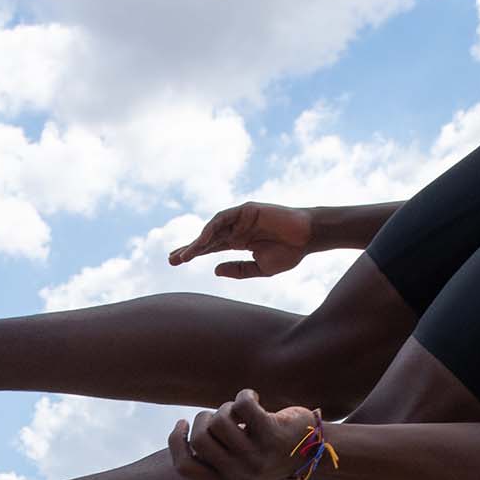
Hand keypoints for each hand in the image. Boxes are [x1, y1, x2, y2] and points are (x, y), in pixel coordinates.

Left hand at [167, 202, 313, 278]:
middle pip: (207, 239)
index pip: (211, 248)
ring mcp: (240, 218)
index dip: (194, 253)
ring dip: (198, 242)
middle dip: (189, 248)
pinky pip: (224, 218)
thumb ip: (238, 270)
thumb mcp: (260, 268)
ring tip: (185, 255)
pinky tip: (203, 240)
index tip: (177, 261)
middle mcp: (236, 229)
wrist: (308, 238)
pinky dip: (212, 228)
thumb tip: (214, 270)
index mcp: (239, 242)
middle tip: (172, 259)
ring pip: (213, 229)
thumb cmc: (289, 252)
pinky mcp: (246, 209)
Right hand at [169, 390, 321, 479]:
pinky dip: (244, 395)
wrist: (314, 450)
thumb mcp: (241, 463)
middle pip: (200, 439)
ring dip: (226, 407)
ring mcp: (257, 456)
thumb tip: (184, 432)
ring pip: (219, 420)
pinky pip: (242, 405)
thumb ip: (215, 455)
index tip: (183, 424)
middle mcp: (241, 475)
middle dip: (204, 418)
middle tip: (221, 416)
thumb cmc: (270, 452)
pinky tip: (253, 399)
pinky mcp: (272, 435)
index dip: (177, 442)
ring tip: (240, 411)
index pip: (185, 467)